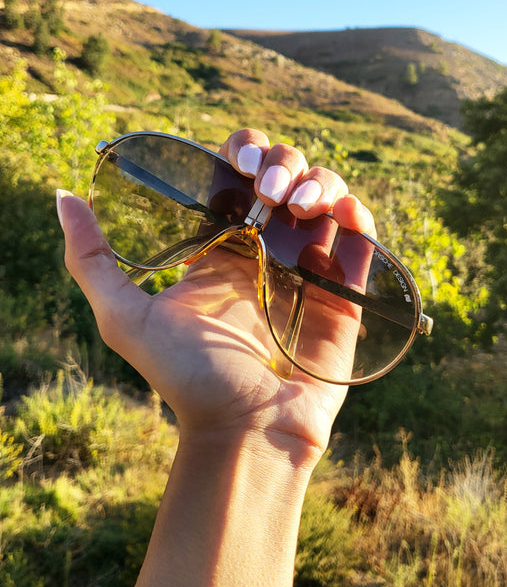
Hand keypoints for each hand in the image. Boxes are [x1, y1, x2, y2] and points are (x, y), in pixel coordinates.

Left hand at [58, 128, 375, 460]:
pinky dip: (360, 218)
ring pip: (326, 198)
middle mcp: (265, 252)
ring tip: (303, 209)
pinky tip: (345, 217)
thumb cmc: (186, 380)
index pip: (238, 177)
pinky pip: (361, 244)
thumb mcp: (126, 318)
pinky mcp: (344, 297)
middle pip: (287, 176)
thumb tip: (64, 197)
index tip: (241, 160)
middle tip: (271, 193)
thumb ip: (91, 259)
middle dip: (285, 165)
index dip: (244, 153)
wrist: (247, 433)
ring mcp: (307, 271)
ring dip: (322, 185)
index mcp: (219, 249)